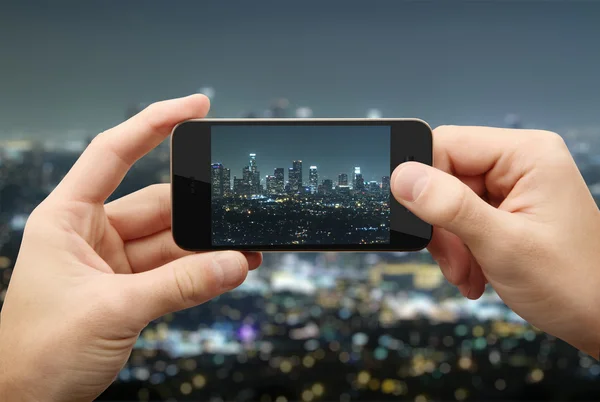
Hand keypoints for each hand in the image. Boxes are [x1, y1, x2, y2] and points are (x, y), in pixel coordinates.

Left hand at [0, 95, 261, 401]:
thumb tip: (233, 263)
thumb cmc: (37, 353)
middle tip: (235, 207)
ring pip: (171, 242)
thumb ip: (179, 286)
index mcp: (67, 219)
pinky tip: (226, 270)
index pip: (113, 153)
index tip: (195, 107)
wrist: (25, 401)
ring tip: (242, 249)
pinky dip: (199, 272)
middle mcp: (91, 233)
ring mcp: (113, 262)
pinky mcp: (130, 289)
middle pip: (156, 205)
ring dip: (206, 248)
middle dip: (198, 210)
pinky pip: (172, 270)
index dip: (154, 124)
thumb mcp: (113, 311)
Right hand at [391, 125, 599, 357]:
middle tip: (452, 260)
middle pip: (445, 176)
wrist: (599, 318)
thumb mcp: (504, 245)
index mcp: (527, 155)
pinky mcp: (505, 209)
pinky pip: (461, 218)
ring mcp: (512, 187)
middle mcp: (519, 163)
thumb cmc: (572, 283)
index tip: (416, 218)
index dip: (424, 180)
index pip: (448, 145)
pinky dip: (459, 249)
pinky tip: (474, 272)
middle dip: (441, 223)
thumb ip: (450, 207)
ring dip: (449, 243)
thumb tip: (402, 177)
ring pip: (447, 201)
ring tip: (466, 273)